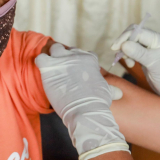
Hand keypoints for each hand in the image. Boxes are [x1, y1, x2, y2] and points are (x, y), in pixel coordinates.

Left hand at [35, 44, 128, 159]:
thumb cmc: (98, 103)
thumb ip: (111, 88)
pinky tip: (44, 73)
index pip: (83, 53)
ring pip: (54, 49)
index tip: (77, 71)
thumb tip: (118, 93)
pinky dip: (41, 63)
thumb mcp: (108, 92)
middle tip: (62, 70)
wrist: (85, 110)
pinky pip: (40, 58)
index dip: (79, 62)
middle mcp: (76, 56)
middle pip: (68, 49)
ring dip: (52, 57)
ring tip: (52, 69)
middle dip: (65, 57)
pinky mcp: (50, 67)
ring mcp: (62, 60)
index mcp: (90, 59)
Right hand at [111, 27, 159, 110]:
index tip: (115, 48)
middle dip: (124, 43)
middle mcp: (156, 41)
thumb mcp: (153, 64)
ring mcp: (152, 49)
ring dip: (126, 50)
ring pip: (133, 43)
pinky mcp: (148, 56)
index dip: (125, 37)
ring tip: (127, 62)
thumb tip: (123, 44)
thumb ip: (138, 53)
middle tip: (117, 54)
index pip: (138, 31)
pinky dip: (129, 56)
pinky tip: (130, 64)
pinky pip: (135, 51)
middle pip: (134, 34)